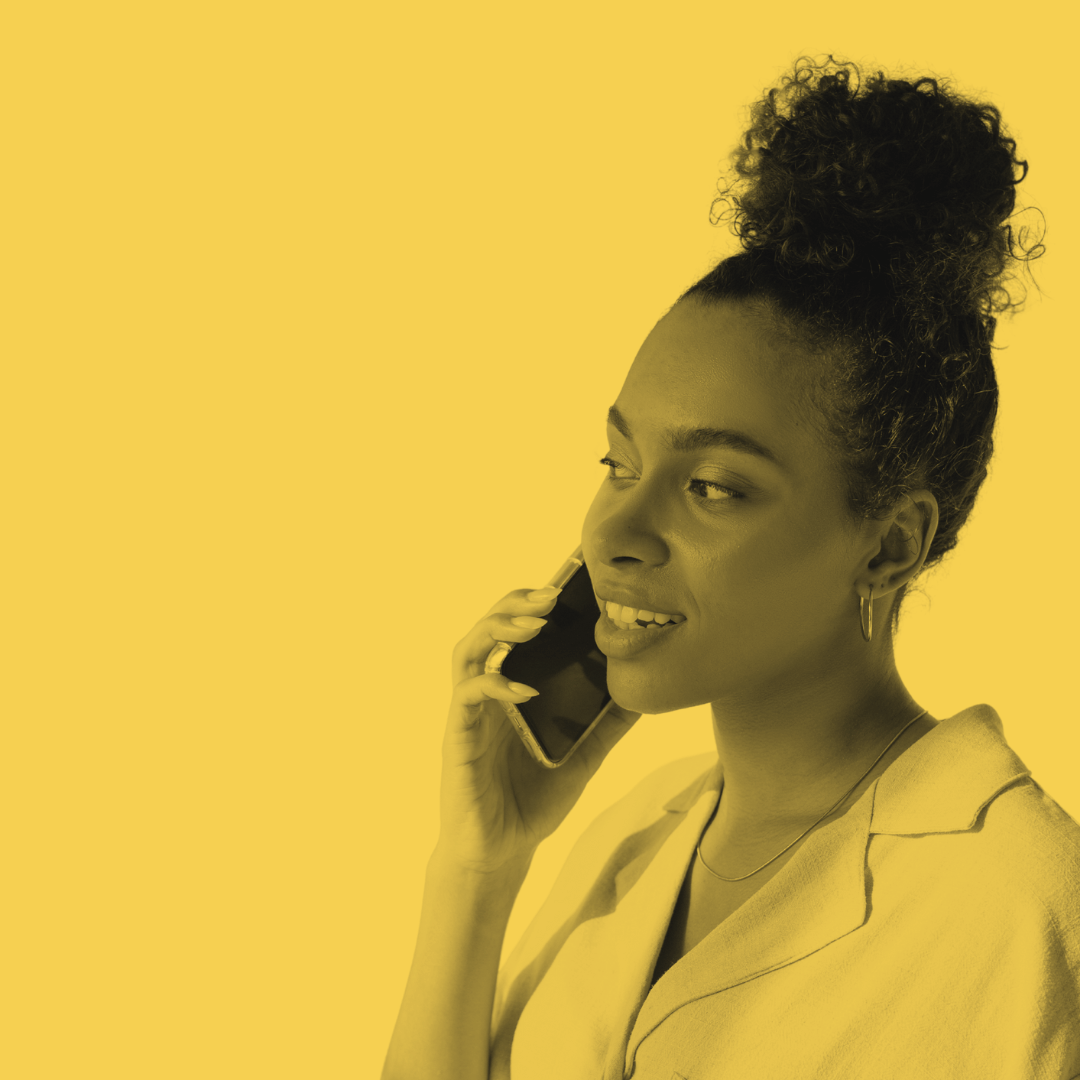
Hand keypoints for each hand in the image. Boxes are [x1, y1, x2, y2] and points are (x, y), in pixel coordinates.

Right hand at [436, 587, 640, 872]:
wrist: (500, 852)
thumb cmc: (532, 801)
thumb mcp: (584, 757)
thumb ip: (607, 725)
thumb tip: (645, 694)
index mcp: (512, 689)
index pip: (516, 630)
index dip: (533, 600)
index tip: (566, 581)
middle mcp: (486, 693)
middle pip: (487, 627)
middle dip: (516, 603)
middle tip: (552, 595)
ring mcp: (469, 713)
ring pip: (468, 650)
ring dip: (499, 629)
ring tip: (535, 622)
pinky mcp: (458, 737)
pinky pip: (468, 696)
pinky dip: (495, 684)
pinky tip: (525, 688)